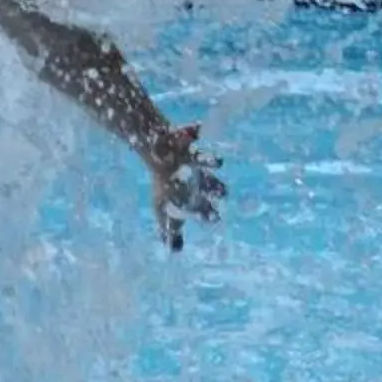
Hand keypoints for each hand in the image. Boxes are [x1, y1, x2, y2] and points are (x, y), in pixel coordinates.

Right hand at [147, 121, 222, 249]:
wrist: (158, 152)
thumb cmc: (167, 184)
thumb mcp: (165, 211)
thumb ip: (170, 231)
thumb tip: (173, 253)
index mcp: (196, 193)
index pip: (204, 207)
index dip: (208, 213)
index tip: (215, 220)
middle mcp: (198, 175)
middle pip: (209, 183)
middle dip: (216, 188)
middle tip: (223, 193)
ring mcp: (192, 156)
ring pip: (203, 158)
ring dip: (210, 160)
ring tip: (218, 162)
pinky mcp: (186, 137)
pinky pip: (191, 131)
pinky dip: (194, 129)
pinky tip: (197, 128)